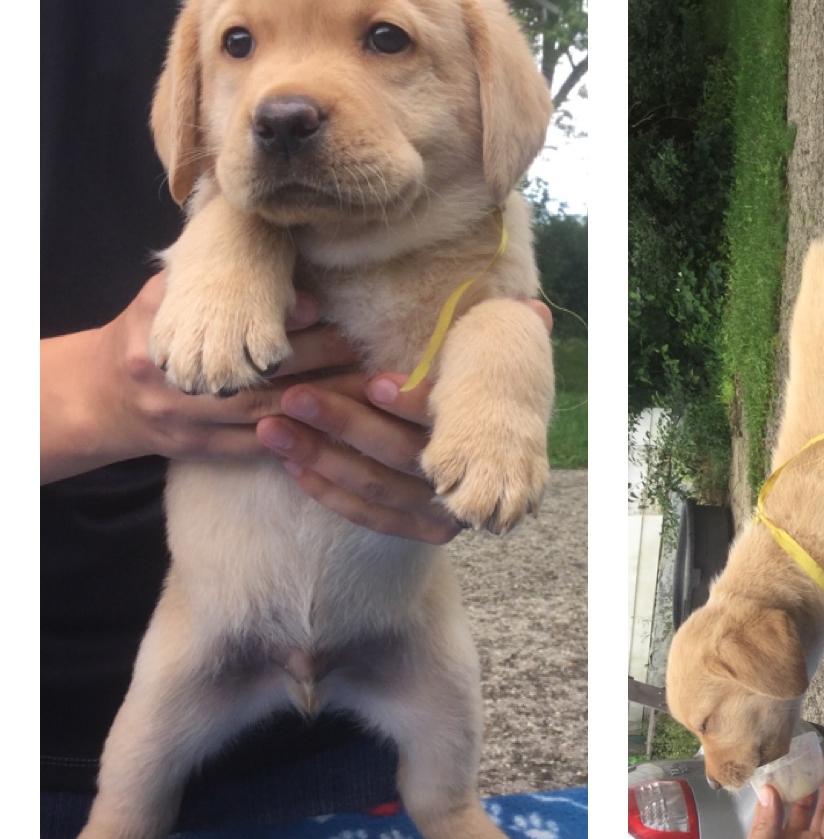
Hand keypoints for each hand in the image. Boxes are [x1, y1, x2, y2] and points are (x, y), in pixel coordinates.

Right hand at [40, 271, 353, 480]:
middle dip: (315, 359)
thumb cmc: (142, 332)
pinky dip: (294, 435)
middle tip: (359, 345)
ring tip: (360, 386)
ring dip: (316, 402)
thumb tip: (275, 261)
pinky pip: (252, 446)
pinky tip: (331, 425)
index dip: (276, 316)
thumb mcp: (159, 295)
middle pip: (256, 370)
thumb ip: (207, 279)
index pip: (227, 320)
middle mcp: (173, 376)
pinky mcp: (195, 448)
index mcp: (163, 327)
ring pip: (263, 413)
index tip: (318, 307)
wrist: (96, 395)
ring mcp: (184, 417)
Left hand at [253, 299, 553, 538]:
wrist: (488, 454)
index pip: (452, 421)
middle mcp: (469, 476)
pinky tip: (291, 466)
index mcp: (486, 432)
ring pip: (377, 485)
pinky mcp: (419, 530)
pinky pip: (369, 515)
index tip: (376, 383)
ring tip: (272, 425)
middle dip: (344, 423)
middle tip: (295, 396)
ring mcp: (445, 510)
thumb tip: (535, 308)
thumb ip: (502, 333)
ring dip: (320, 455)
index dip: (415, 404)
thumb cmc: (476, 386)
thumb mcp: (492, 359)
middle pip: (402, 453)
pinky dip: (329, 491)